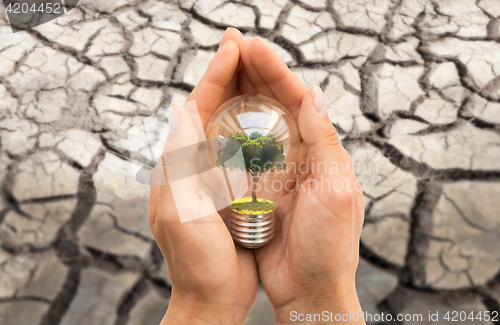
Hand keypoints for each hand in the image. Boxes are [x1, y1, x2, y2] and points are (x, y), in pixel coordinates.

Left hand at [148, 29, 258, 324]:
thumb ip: (180, 163)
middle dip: (228, 76)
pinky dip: (255, 126)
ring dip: (242, 95)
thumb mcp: (182, 212)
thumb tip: (182, 108)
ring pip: (227, 125)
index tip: (235, 46)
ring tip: (260, 71)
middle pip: (210, 109)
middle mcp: (191, 165)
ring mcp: (211, 176)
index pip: (196, 108)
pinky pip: (242, 148)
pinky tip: (271, 118)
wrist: (210, 297)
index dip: (216, 75)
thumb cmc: (196, 262)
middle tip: (246, 46)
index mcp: (178, 165)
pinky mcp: (229, 189)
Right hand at [237, 38, 365, 322]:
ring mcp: (278, 171)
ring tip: (223, 70)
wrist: (310, 288)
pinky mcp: (259, 190)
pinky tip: (216, 117)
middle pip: (277, 104)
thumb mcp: (336, 190)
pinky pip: (242, 153)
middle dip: (255, 74)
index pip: (297, 99)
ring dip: (242, 95)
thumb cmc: (330, 245)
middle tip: (232, 46)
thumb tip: (314, 93)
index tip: (250, 47)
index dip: (274, 71)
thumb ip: (325, 142)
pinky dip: (230, 132)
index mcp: (322, 151)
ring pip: (258, 123)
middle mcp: (301, 156)